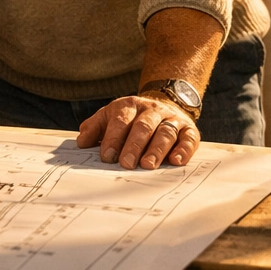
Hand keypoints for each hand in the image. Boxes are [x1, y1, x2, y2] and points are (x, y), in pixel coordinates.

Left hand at [76, 94, 199, 168]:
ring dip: (156, 150)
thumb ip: (95, 128)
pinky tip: (176, 161)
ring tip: (148, 165)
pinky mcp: (189, 129)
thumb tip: (81, 142)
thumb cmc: (131, 118)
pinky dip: (183, 150)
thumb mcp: (110, 117)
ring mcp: (171, 119)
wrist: (164, 104)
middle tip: (126, 164)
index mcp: (129, 106)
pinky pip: (188, 139)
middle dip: (133, 146)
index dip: (113, 139)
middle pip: (143, 127)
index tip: (107, 157)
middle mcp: (152, 110)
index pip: (120, 121)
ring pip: (165, 132)